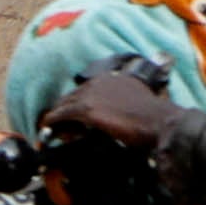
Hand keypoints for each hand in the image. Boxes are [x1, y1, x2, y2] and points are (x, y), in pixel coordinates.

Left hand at [40, 67, 188, 164]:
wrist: (158, 122)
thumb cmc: (154, 118)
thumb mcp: (140, 103)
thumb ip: (127, 103)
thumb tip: (122, 114)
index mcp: (116, 79)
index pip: (90, 88)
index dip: (80, 100)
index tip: (75, 111)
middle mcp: (102, 81)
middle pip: (76, 94)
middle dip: (66, 106)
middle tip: (59, 119)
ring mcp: (94, 94)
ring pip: (67, 102)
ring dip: (58, 113)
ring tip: (50, 124)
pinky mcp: (87, 109)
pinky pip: (63, 113)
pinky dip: (53, 120)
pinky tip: (47, 126)